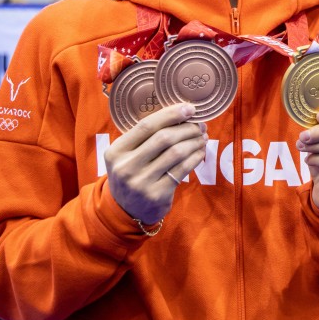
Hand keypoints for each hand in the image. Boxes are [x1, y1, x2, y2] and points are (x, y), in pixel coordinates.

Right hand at [104, 103, 207, 224]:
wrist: (125, 210)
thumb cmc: (131, 174)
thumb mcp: (127, 155)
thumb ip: (145, 137)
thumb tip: (181, 114)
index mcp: (116, 151)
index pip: (146, 125)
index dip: (171, 114)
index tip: (189, 108)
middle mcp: (126, 167)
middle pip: (164, 138)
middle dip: (187, 128)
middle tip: (200, 125)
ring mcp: (141, 182)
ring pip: (176, 153)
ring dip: (194, 142)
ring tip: (202, 137)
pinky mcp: (157, 195)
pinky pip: (182, 170)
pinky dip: (195, 157)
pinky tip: (200, 152)